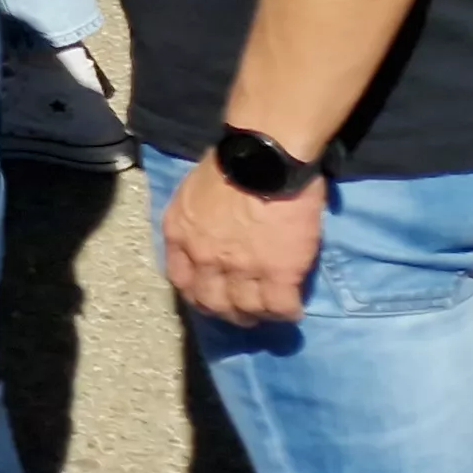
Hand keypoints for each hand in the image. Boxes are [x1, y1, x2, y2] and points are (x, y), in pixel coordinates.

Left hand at [163, 159, 322, 324]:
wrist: (265, 157)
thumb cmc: (233, 161)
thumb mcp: (193, 192)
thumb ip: (195, 219)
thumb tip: (209, 230)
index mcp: (181, 235)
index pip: (180, 280)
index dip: (197, 293)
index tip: (210, 295)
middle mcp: (205, 257)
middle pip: (211, 303)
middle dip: (226, 312)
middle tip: (242, 312)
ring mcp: (241, 268)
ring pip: (246, 310)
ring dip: (257, 315)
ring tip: (269, 311)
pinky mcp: (279, 272)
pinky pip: (280, 307)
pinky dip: (286, 313)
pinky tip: (291, 309)